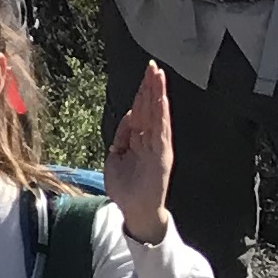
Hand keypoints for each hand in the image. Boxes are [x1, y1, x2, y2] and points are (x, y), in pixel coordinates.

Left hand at [105, 64, 174, 244]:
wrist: (135, 211)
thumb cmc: (126, 186)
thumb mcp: (116, 156)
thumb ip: (123, 135)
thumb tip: (131, 114)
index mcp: (140, 139)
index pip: (142, 110)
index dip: (142, 93)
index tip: (145, 74)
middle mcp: (152, 140)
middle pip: (151, 108)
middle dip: (151, 87)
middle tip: (153, 66)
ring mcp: (158, 147)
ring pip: (158, 115)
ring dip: (158, 95)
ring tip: (159, 76)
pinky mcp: (161, 155)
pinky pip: (161, 131)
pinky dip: (161, 115)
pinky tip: (161, 100)